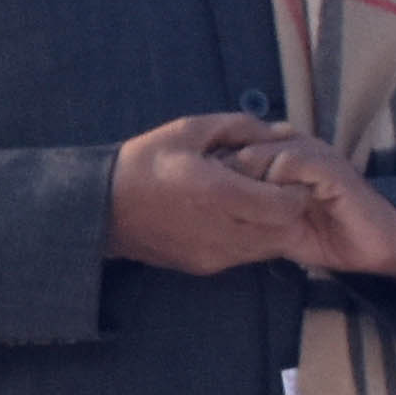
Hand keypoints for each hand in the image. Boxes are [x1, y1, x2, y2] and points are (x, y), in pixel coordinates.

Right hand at [107, 114, 321, 276]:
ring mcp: (214, 255)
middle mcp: (221, 231)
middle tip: (273, 187)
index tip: (283, 174)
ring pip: (269, 247)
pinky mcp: (206, 267)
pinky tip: (232, 216)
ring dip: (272, 226)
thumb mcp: (189, 129)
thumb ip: (239, 127)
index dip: (294, 190)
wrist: (101, 207)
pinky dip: (252, 237)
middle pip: (284, 231)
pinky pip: (246, 255)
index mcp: (217, 194)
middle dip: (288, 209)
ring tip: (252, 201)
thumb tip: (279, 133)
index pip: (285, 206)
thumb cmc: (146, 162)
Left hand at [208, 123, 395, 283]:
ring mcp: (315, 154)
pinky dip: (276, 184)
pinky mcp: (331, 168)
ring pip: (261, 153)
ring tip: (248, 211)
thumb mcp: (277, 223)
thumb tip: (210, 209)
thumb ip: (250, 209)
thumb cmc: (326, 236)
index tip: (210, 200)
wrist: (375, 246)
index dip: (220, 171)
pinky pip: (291, 163)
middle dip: (228, 177)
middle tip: (224, 208)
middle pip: (242, 146)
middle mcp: (298, 147)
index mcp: (283, 155)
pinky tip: (275, 210)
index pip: (238, 146)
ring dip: (249, 183)